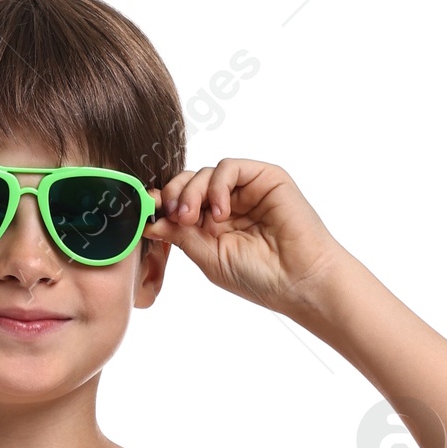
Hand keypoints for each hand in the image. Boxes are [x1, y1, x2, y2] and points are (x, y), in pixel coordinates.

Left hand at [149, 158, 342, 311]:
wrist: (299, 281)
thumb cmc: (259, 277)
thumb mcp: (209, 258)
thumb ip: (181, 236)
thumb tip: (149, 220)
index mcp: (213, 225)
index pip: (180, 202)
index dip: (162, 203)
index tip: (147, 213)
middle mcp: (229, 203)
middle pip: (189, 182)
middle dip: (174, 195)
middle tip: (176, 217)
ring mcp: (246, 189)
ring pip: (206, 173)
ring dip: (193, 192)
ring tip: (198, 219)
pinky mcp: (264, 177)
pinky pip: (229, 167)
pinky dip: (217, 186)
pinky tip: (221, 212)